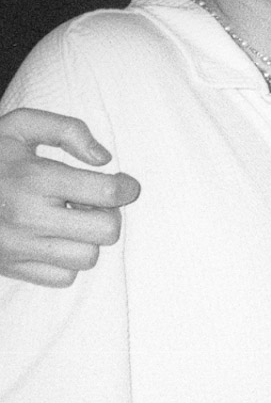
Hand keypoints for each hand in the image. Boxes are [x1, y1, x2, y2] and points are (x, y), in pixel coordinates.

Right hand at [0, 109, 139, 287]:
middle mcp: (28, 217)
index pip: (107, 193)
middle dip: (109, 214)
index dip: (126, 187)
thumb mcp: (20, 125)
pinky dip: (66, 261)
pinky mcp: (12, 268)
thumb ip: (67, 130)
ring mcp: (18, 247)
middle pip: (106, 231)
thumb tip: (103, 159)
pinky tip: (52, 239)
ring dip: (88, 239)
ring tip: (70, 220)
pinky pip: (64, 277)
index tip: (123, 184)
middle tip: (92, 203)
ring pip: (88, 257)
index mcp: (34, 178)